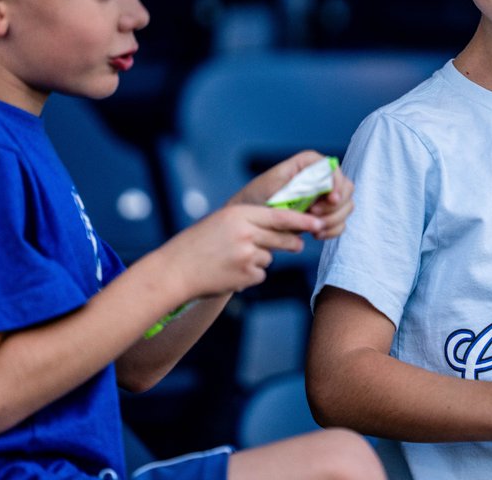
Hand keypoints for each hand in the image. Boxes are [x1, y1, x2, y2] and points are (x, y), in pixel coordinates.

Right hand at [161, 203, 322, 298]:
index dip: (302, 221)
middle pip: (282, 238)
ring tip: (232, 260)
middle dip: (292, 243)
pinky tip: (229, 273)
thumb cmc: (197, 245)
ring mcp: (246, 255)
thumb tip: (282, 228)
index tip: (318, 223)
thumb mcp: (222, 222)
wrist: (174, 271)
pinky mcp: (245, 275)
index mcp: (239, 214)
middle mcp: (246, 232)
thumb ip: (249, 222)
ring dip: (259, 260)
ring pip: (269, 258)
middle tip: (297, 245)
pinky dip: (249, 276)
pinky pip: (260, 275)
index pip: (280, 216)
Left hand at [229, 150, 355, 239]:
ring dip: (333, 220)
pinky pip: (341, 223)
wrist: (247, 223)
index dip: (337, 182)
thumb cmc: (255, 201)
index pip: (332, 167)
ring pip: (347, 206)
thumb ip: (300, 184)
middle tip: (313, 215)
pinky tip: (315, 235)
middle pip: (346, 187)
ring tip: (313, 229)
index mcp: (306, 165)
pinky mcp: (324, 216)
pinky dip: (332, 230)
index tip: (331, 199)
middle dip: (334, 206)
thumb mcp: (273, 187)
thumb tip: (325, 188)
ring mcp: (324, 198)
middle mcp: (319, 179)